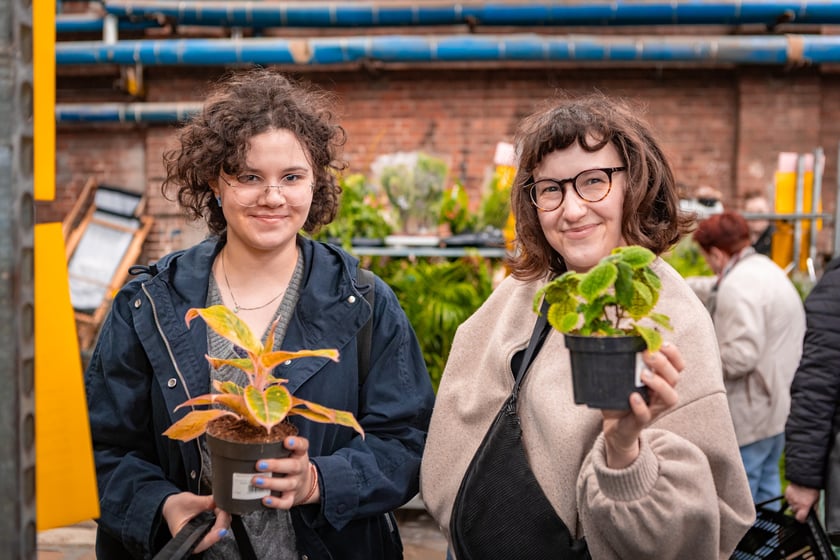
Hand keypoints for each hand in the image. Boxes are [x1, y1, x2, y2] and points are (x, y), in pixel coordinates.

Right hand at [161, 492, 230, 553]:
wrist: (172, 505)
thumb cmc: (175, 507)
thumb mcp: (190, 501)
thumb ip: (206, 502)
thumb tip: (219, 499)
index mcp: (186, 537)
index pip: (203, 542)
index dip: (214, 536)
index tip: (222, 529)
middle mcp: (196, 539)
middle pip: (214, 535)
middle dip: (222, 521)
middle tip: (222, 508)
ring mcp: (203, 534)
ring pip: (219, 530)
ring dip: (223, 518)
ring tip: (220, 507)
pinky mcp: (208, 529)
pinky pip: (219, 526)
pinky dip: (222, 517)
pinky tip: (220, 510)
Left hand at [252, 435, 317, 508]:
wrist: (305, 484)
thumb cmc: (290, 463)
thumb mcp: (290, 452)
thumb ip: (276, 444)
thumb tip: (249, 430)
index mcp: (300, 454)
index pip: (302, 445)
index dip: (296, 443)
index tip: (287, 441)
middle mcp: (300, 468)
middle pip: (293, 466)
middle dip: (275, 465)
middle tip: (259, 464)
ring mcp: (296, 484)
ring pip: (287, 484)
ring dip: (270, 483)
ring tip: (255, 481)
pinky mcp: (292, 497)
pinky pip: (286, 502)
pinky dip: (276, 503)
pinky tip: (264, 499)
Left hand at [602, 342, 684, 468]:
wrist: (614, 428)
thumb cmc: (620, 399)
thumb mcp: (621, 377)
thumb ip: (618, 360)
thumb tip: (600, 335)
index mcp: (660, 380)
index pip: (677, 365)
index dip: (673, 353)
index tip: (660, 343)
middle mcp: (661, 394)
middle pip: (675, 377)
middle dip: (663, 364)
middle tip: (647, 354)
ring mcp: (653, 409)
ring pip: (670, 398)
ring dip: (659, 384)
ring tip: (643, 375)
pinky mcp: (640, 422)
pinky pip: (645, 416)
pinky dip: (640, 406)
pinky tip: (633, 397)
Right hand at [785, 483, 819, 522]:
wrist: (804, 479)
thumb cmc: (811, 489)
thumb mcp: (816, 501)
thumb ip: (814, 510)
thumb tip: (815, 516)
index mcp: (804, 506)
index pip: (800, 518)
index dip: (802, 520)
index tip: (804, 518)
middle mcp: (795, 504)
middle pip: (795, 512)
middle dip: (799, 510)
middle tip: (804, 505)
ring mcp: (790, 499)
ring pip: (791, 506)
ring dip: (795, 505)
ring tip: (800, 499)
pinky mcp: (786, 494)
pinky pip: (788, 500)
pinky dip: (791, 499)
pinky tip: (796, 495)